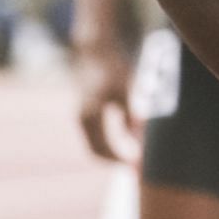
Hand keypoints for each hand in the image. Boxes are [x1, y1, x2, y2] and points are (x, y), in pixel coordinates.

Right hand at [76, 43, 139, 163]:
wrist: (96, 52)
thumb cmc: (114, 69)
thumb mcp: (127, 89)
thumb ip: (131, 113)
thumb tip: (136, 136)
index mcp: (91, 115)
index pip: (102, 147)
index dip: (118, 158)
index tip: (135, 163)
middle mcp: (83, 118)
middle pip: (95, 150)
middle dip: (114, 159)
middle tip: (134, 165)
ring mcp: (83, 115)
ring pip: (95, 143)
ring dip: (112, 152)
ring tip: (133, 155)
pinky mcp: (87, 112)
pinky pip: (96, 135)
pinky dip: (109, 142)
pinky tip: (127, 141)